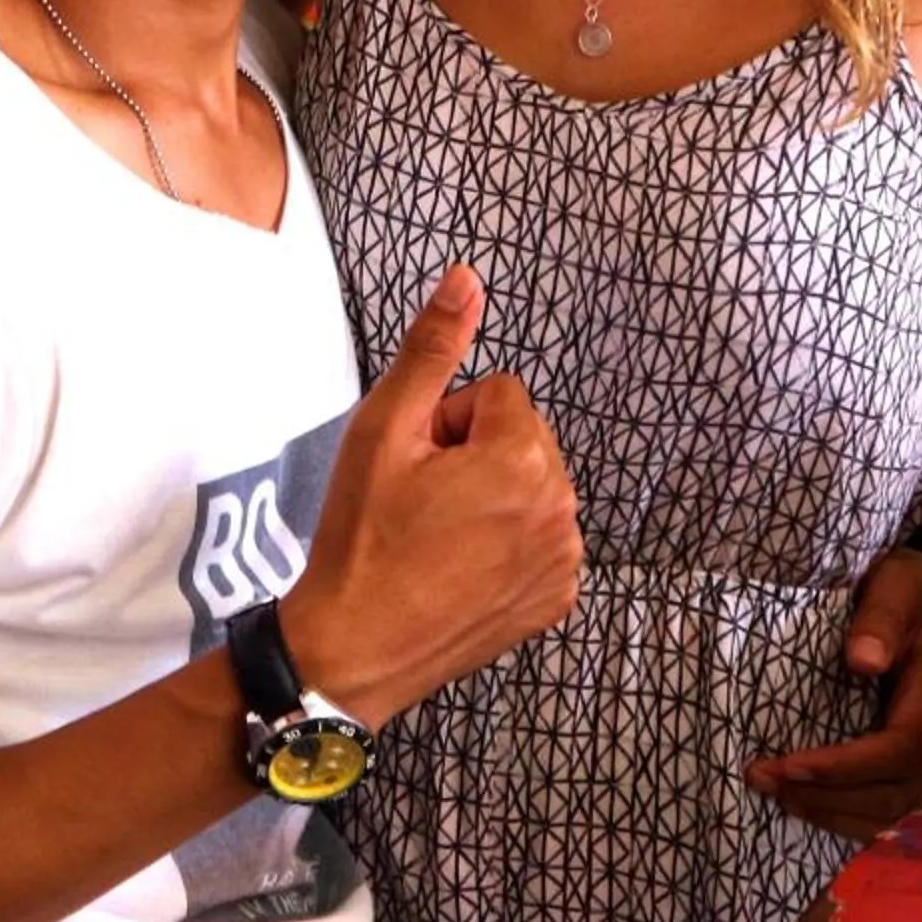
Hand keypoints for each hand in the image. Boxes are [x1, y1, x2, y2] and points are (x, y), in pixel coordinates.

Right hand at [280, 265, 582, 725]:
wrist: (356, 643)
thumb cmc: (362, 537)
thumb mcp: (382, 430)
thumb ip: (432, 348)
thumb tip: (467, 277)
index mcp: (523, 459)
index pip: (497, 394)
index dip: (445, 421)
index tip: (413, 464)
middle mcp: (561, 508)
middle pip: (520, 438)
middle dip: (472, 455)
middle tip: (418, 500)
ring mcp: (564, 560)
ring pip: (529, 486)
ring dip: (489, 497)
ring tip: (434, 536)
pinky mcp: (557, 598)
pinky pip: (538, 538)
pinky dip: (504, 543)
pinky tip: (456, 567)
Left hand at [746, 547, 921, 838]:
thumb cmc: (909, 589)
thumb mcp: (898, 587)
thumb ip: (880, 621)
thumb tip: (862, 661)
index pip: (897, 750)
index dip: (844, 767)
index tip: (789, 765)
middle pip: (893, 790)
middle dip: (827, 795)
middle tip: (762, 780)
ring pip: (893, 806)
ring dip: (833, 811)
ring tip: (776, 796)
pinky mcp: (918, 759)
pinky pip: (891, 801)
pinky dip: (849, 812)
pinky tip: (807, 804)